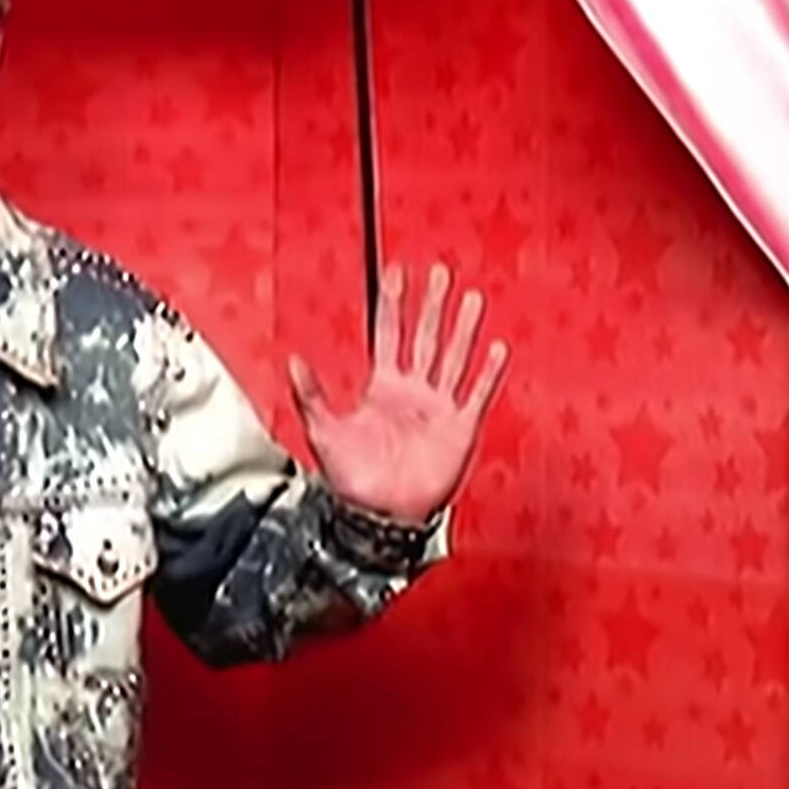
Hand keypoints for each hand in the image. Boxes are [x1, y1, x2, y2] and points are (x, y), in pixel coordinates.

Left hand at [288, 263, 508, 522]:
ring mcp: (438, 408)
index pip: (388, 334)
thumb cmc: (352, 479)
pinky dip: (486, 373)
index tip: (396, 273)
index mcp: (382, 388)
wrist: (380, 516)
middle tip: (439, 272)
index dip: (392, 304)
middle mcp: (412, 392)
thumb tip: (292, 361)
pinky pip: (476, 394)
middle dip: (431, 305)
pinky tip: (495, 349)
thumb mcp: (323, 431)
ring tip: (472, 298)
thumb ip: (310, 395)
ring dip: (463, 329)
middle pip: (425, 337)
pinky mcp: (459, 428)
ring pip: (454, 357)